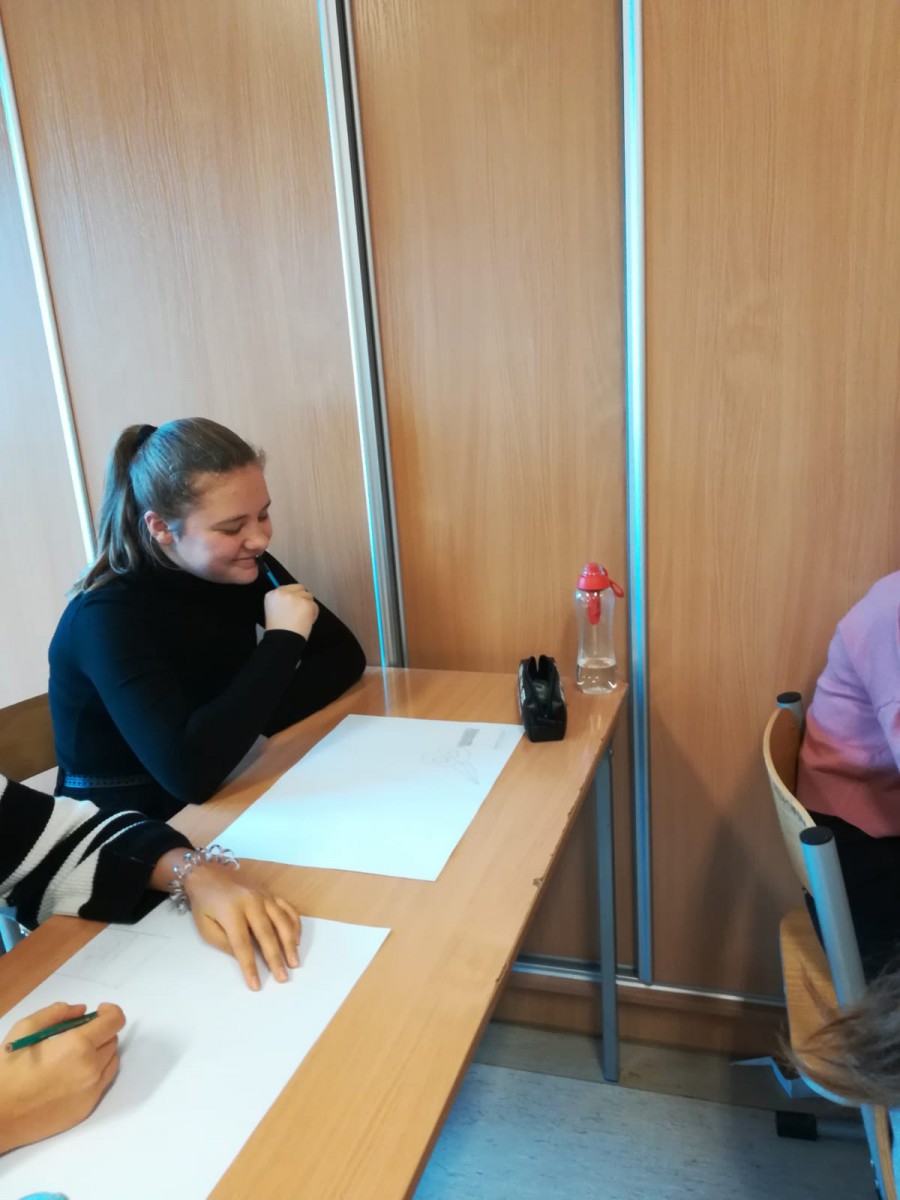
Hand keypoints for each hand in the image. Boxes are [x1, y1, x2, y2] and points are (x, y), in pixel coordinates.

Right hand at [0, 1001, 123, 1153]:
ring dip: (101, 1052)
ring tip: (76, 1055)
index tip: (99, 1011)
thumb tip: (82, 1010)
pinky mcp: (87, 1109)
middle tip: (78, 1034)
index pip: (115, 1021)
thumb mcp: (25, 1029)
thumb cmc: (7, 1072)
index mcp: (78, 1046)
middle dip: (101, 1032)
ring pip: (111, 1061)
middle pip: (112, 1040)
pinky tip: (73, 1074)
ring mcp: (91, 1091)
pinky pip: (103, 1082)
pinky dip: (97, 1072)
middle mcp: (91, 1069)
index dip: (110, 1011)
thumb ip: (56, 1013)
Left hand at [183, 863, 300, 989]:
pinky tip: (296, 939)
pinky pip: (288, 909)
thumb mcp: (205, 927)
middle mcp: (251, 902)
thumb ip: (224, 942)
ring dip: (290, 944)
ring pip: (282, 921)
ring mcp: (264, 896)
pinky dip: (295, 924)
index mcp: (231, 911)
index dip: (250, 966)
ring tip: (294, 962)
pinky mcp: (271, 893)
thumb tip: (244, 957)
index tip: (256, 985)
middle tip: (283, 977)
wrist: (209, 875)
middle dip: (275, 958)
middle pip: (266, 934)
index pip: (242, 945)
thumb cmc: (205, 904)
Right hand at [264, 583, 318, 639]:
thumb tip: (296, 598)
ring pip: (308, 596)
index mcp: (272, 594)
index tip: (293, 607)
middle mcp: (282, 592)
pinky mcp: (306, 603)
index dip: (293, 597)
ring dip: (308, 606)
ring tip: (302, 619)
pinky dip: (313, 614)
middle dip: (302, 598)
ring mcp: (295, 597)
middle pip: (300, 588)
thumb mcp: (274, 611)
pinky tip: (306, 622)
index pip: (288, 588)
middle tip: (300, 612)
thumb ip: (282, 602)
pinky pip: (314, 606)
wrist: (282, 640)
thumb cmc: (278, 630)